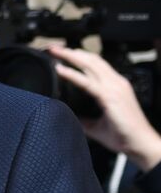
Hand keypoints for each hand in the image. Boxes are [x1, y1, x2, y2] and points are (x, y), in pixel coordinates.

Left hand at [49, 45, 160, 170]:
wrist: (140, 144)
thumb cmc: (124, 135)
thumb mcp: (96, 125)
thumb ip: (83, 117)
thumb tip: (67, 115)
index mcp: (115, 86)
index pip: (96, 65)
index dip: (79, 57)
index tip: (62, 54)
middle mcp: (116, 83)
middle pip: (92, 60)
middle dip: (71, 52)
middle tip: (53, 48)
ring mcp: (114, 88)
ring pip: (90, 65)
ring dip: (70, 56)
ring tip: (54, 52)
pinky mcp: (110, 97)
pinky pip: (88, 82)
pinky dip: (72, 74)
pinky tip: (60, 70)